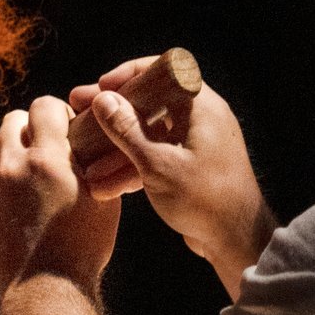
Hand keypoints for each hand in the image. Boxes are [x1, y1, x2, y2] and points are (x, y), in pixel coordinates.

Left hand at [0, 97, 121, 289]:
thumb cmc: (82, 248)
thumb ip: (95, 165)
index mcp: (50, 159)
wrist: (45, 287)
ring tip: (25, 158)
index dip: (57, 111)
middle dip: (32, 125)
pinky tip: (4, 172)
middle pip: (15, 119)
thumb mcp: (103, 201)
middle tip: (47, 144)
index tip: (66, 126)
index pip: (44, 106)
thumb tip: (92, 147)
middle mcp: (15, 164)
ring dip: (9, 141)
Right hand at [66, 57, 276, 290]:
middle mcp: (199, 119)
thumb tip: (103, 100)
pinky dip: (130, 169)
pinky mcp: (187, 169)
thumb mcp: (158, 164)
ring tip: (81, 159)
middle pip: (148, 105)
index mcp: (200, 107)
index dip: (128, 76)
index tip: (100, 88)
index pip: (163, 72)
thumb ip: (127, 131)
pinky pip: (153, 159)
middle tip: (77, 115)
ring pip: (146, 136)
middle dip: (110, 116)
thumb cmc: (205, 199)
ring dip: (114, 149)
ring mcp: (193, 145)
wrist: (237, 242)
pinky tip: (101, 186)